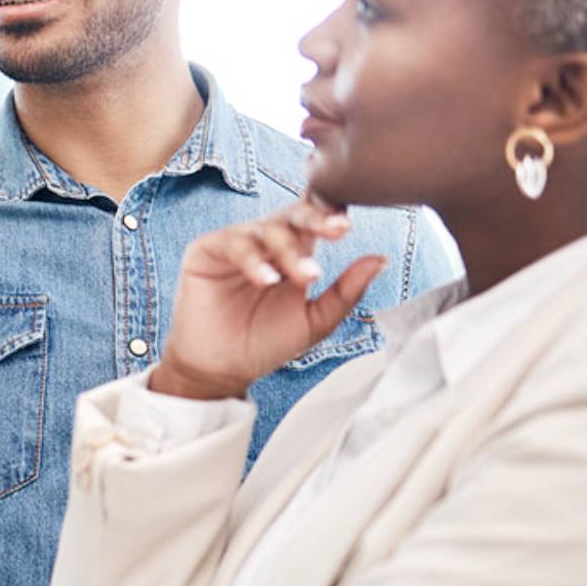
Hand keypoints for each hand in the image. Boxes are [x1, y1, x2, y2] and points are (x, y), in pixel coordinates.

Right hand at [149, 199, 387, 399]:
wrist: (223, 370)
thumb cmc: (265, 343)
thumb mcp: (315, 321)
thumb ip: (346, 292)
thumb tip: (381, 260)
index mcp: (293, 251)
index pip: (314, 221)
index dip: (331, 215)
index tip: (349, 225)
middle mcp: (264, 241)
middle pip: (293, 215)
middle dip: (317, 219)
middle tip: (339, 229)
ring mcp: (235, 243)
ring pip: (266, 228)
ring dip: (289, 250)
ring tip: (305, 277)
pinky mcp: (206, 250)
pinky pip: (232, 244)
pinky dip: (252, 260)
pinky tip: (267, 280)